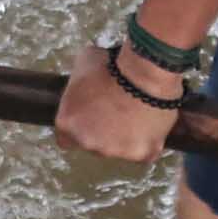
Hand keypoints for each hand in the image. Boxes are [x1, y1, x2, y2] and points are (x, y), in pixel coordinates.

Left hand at [55, 44, 183, 163]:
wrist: (144, 75)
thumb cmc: (110, 66)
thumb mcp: (84, 64)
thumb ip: (79, 82)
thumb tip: (87, 80)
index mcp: (68, 124)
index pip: (65, 137)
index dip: (78, 125)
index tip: (89, 116)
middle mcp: (88, 143)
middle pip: (92, 144)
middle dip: (101, 132)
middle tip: (115, 112)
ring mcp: (116, 152)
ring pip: (119, 149)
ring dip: (124, 137)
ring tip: (138, 115)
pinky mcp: (143, 154)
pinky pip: (144, 153)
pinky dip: (148, 142)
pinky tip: (152, 126)